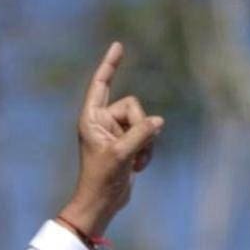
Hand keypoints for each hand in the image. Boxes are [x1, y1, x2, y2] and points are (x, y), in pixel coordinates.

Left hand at [61, 41, 163, 238]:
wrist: (102, 203)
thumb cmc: (101, 179)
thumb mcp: (120, 155)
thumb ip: (140, 134)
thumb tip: (158, 121)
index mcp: (91, 118)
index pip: (101, 84)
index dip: (110, 65)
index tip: (118, 46)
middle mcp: (102, 122)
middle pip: (133, 106)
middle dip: (139, 127)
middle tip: (132, 151)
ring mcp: (115, 133)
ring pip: (144, 122)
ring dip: (145, 143)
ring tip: (134, 163)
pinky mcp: (127, 144)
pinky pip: (147, 136)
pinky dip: (147, 151)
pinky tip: (138, 167)